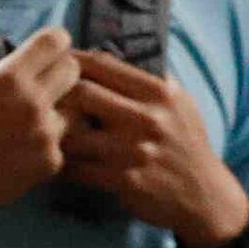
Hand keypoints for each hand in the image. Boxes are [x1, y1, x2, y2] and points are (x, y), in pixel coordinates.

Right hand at [0, 26, 78, 215]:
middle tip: (39, 78)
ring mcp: (45, 137)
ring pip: (73, 110)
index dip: (51, 41)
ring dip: (58, 109)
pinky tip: (26, 144)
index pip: (56, 41)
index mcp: (10, 78)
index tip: (40, 49)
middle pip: (73, 71)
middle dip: (59, 70)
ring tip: (33, 115)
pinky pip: (62, 144)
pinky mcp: (48, 164)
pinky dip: (48, 143)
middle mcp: (34, 104)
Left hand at [60, 51, 248, 246]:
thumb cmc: (186, 143)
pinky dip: (62, 166)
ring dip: (55, 133)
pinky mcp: (124, 181)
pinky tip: (57, 162)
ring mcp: (134, 151)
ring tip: (45, 133)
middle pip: (82, 93)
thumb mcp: (180, 102)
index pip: (103, 64)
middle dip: (59, 95)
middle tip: (43, 101)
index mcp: (158, 92)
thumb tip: (112, 52)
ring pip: (73, 133)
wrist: (204, 194)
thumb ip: (150, 78)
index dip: (72, 61)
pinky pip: (77, 169)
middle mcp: (147, 118)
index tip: (56, 64)